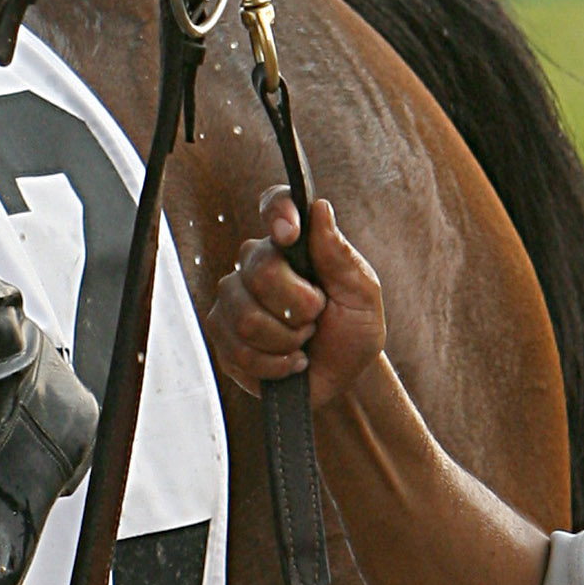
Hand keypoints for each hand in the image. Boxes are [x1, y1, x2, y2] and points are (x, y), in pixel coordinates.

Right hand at [204, 189, 384, 407]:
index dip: (277, 212)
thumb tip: (320, 209)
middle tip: (316, 319)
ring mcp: (233, 299)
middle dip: (298, 307)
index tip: (291, 234)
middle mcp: (254, 264)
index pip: (274, 205)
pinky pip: (237, 351)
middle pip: (260, 272)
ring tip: (302, 343)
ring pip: (246, 318)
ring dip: (286, 341)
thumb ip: (339, 255)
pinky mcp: (222, 336)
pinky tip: (289, 362)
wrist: (343, 379)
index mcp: (290, 244)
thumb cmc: (353, 330)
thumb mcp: (361, 294)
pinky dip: (273, 365)